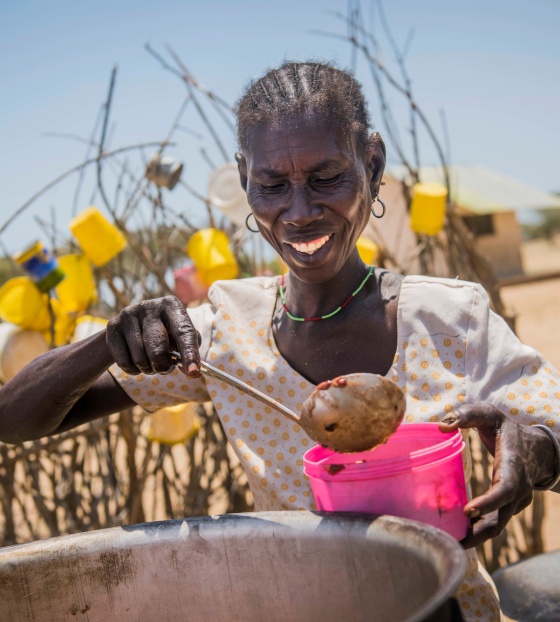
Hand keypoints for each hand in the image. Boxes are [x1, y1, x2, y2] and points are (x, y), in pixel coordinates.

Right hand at [106, 296, 201, 376]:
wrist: (131, 326)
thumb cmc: (164, 333)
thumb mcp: (179, 337)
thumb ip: (188, 352)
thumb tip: (193, 372)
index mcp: (172, 306)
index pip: (184, 333)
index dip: (189, 353)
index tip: (193, 371)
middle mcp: (150, 306)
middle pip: (158, 349)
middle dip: (163, 366)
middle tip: (165, 369)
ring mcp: (129, 314)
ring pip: (140, 358)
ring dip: (148, 369)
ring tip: (151, 364)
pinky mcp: (113, 325)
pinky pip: (124, 361)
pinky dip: (133, 370)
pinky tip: (136, 364)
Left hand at [438, 404, 555, 548]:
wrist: (538, 448)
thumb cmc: (507, 429)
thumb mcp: (490, 415)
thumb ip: (468, 415)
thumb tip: (443, 425)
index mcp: (513, 465)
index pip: (505, 488)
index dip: (489, 502)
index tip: (468, 511)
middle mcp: (518, 489)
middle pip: (501, 517)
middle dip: (478, 532)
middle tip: (452, 541)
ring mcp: (516, 502)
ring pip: (497, 524)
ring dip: (475, 536)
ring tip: (448, 542)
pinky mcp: (509, 508)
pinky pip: (495, 522)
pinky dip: (477, 530)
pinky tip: (455, 534)